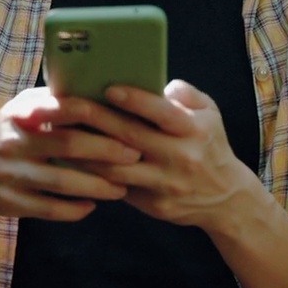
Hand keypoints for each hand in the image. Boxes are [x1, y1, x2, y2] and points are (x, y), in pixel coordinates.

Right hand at [0, 87, 142, 221]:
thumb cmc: (13, 133)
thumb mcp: (23, 109)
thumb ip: (55, 101)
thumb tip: (104, 90)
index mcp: (21, 112)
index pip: (65, 107)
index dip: (100, 115)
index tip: (129, 122)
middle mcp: (12, 140)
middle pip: (68, 144)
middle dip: (107, 151)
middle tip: (134, 156)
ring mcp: (8, 172)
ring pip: (62, 182)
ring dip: (97, 186)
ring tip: (121, 188)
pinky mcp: (8, 201)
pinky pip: (49, 208)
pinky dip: (74, 209)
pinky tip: (92, 205)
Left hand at [83, 79, 260, 233]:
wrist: (226, 197)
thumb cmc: (209, 143)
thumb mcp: (210, 112)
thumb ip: (185, 93)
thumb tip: (158, 83)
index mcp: (194, 130)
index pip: (162, 113)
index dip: (135, 100)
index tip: (109, 88)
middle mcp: (180, 157)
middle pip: (130, 138)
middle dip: (96, 119)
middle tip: (67, 104)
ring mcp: (165, 184)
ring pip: (117, 168)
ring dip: (85, 152)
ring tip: (61, 133)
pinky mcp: (154, 205)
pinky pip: (118, 188)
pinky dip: (93, 174)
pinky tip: (71, 161)